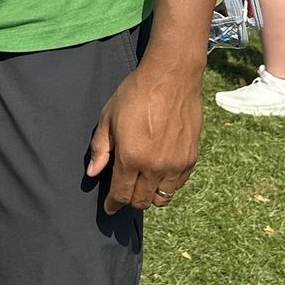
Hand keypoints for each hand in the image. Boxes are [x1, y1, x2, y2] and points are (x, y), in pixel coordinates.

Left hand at [86, 50, 202, 212]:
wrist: (171, 77)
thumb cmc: (136, 93)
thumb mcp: (108, 117)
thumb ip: (100, 148)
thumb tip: (93, 173)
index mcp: (131, 157)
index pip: (121, 194)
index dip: (113, 204)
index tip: (110, 207)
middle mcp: (155, 166)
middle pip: (141, 200)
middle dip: (130, 201)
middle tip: (124, 193)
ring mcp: (175, 164)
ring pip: (162, 197)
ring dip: (150, 195)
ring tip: (142, 184)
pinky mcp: (191, 158)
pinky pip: (178, 184)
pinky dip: (167, 184)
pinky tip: (159, 173)